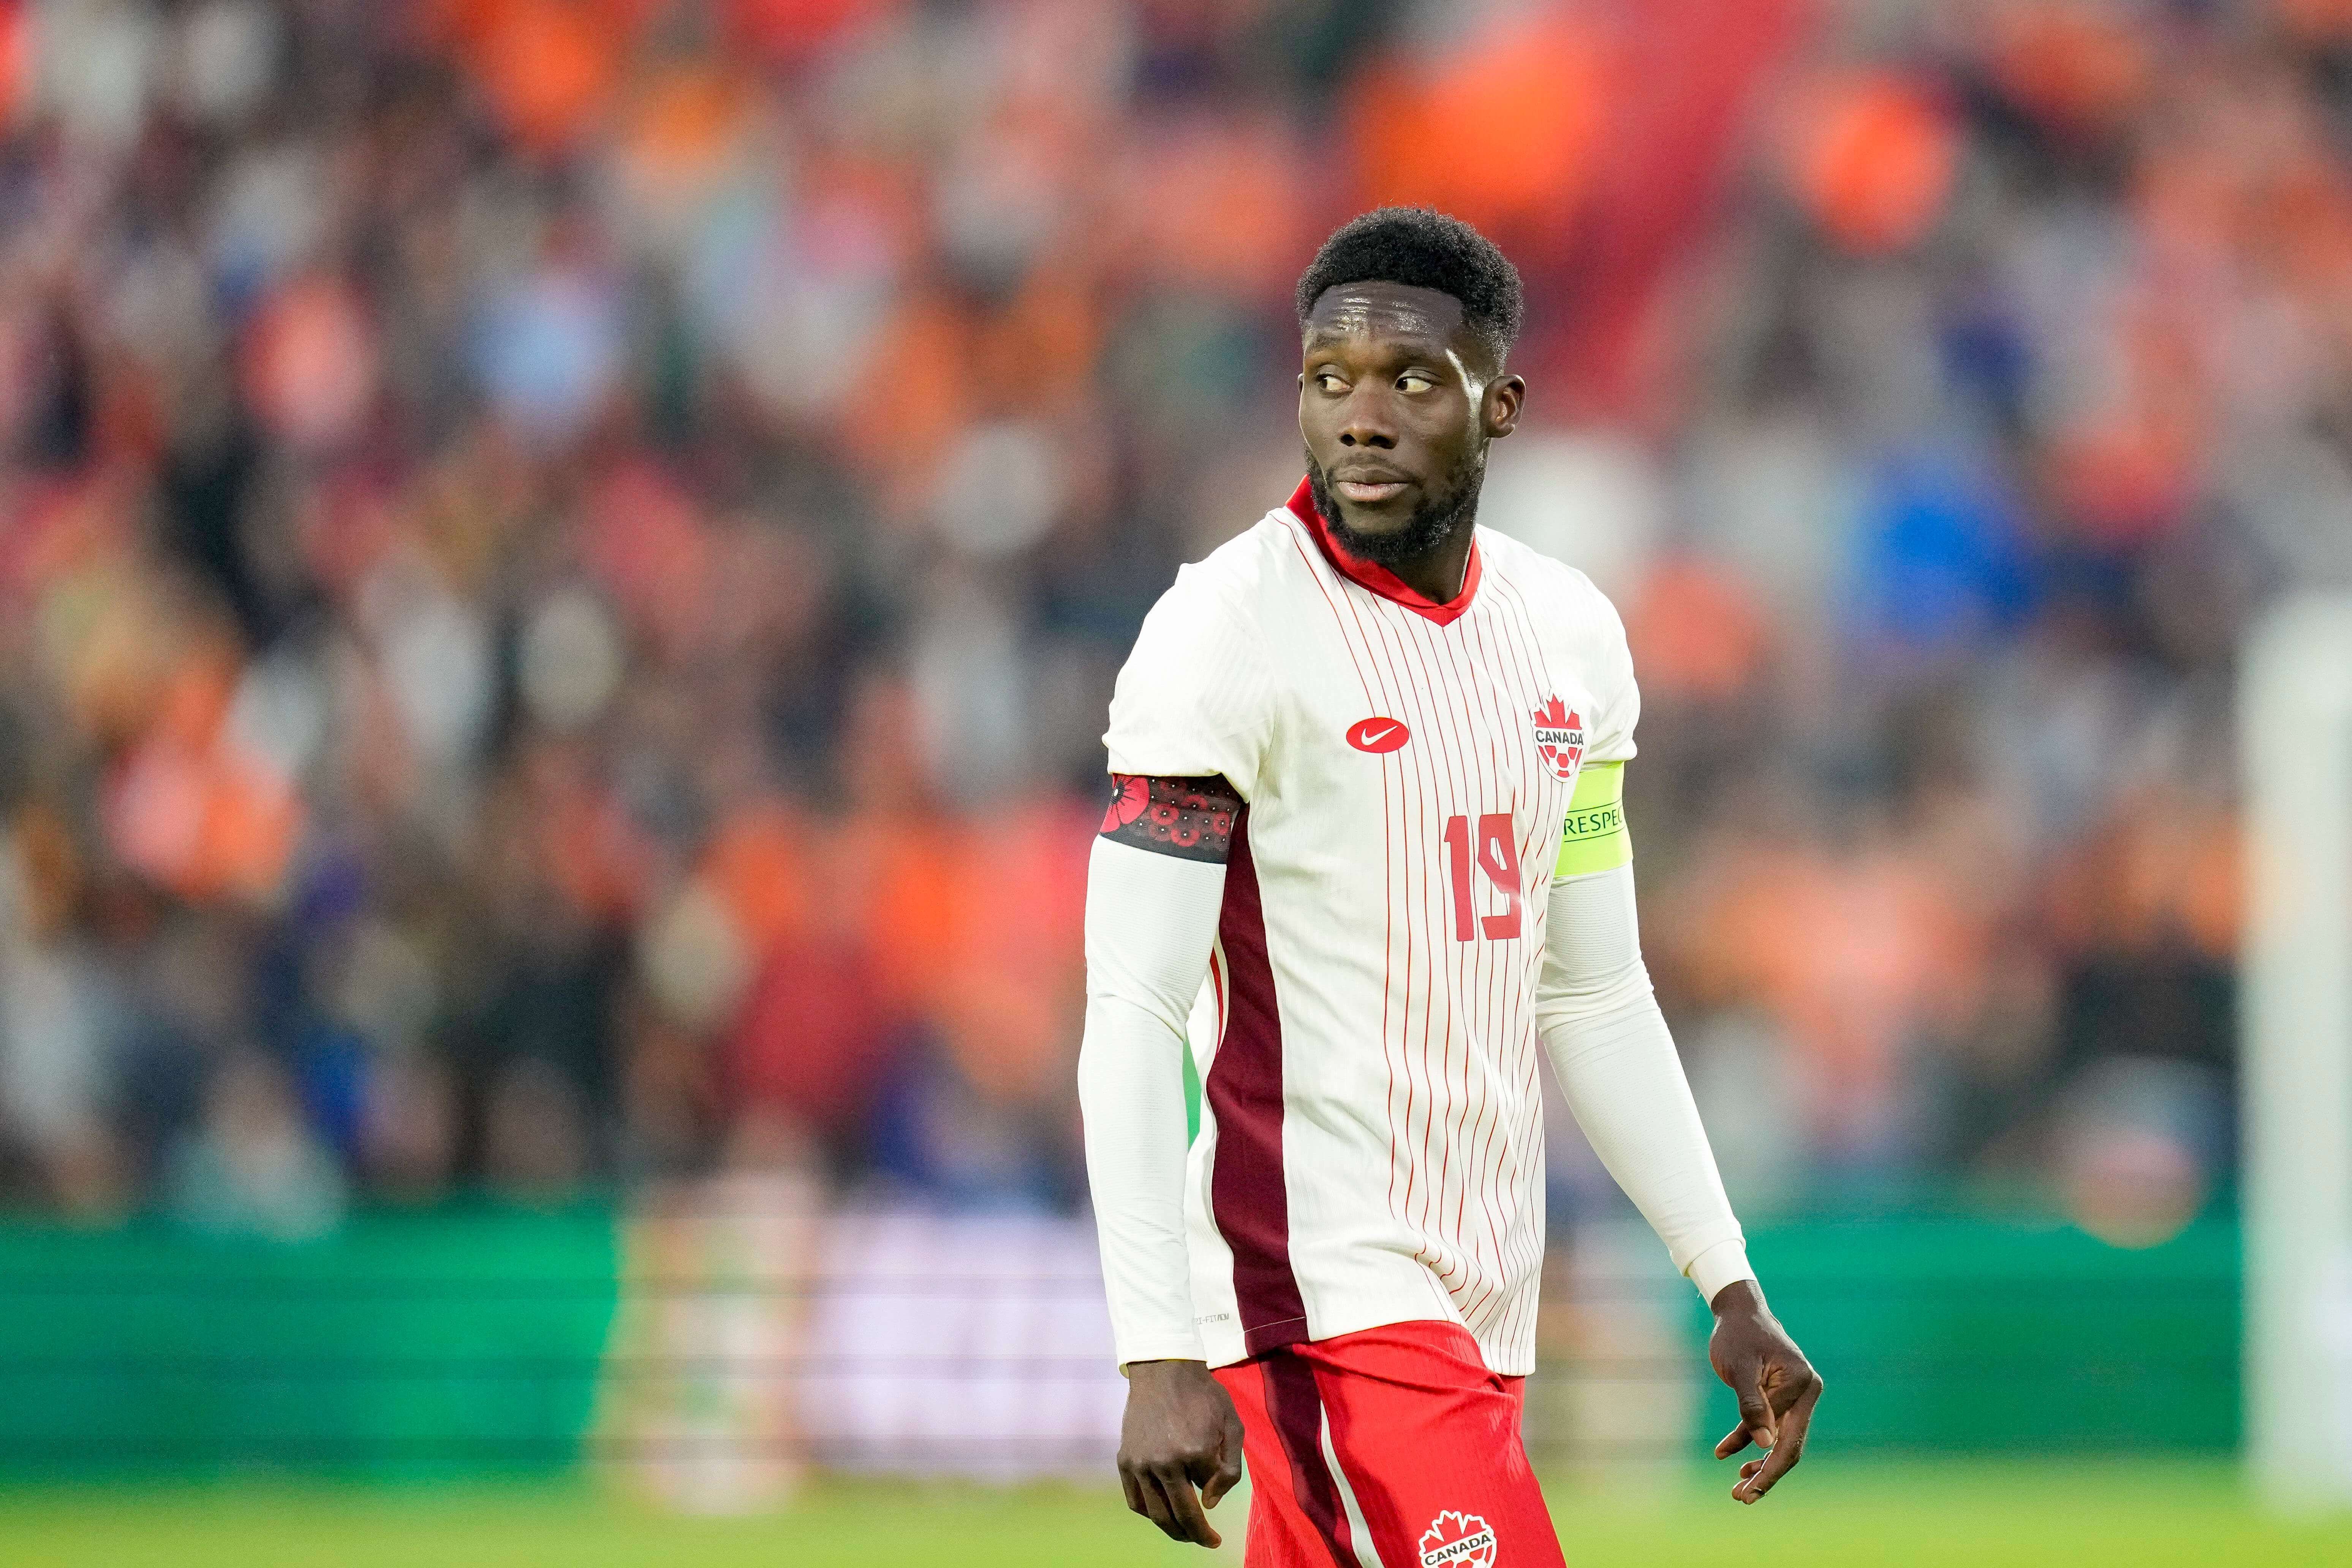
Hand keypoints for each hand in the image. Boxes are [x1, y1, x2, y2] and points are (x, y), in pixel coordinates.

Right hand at [1117, 1359, 1246, 1547]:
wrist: (1163, 1369)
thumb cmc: (1203, 1396)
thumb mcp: (1232, 1425)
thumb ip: (1230, 1469)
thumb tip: (1210, 1504)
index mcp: (1195, 1451)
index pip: (1209, 1491)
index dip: (1216, 1493)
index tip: (1218, 1499)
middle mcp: (1165, 1461)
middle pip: (1182, 1514)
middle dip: (1198, 1536)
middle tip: (1209, 1543)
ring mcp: (1141, 1463)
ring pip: (1157, 1514)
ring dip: (1174, 1531)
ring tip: (1186, 1536)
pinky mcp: (1125, 1460)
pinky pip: (1136, 1500)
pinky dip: (1150, 1514)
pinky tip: (1162, 1515)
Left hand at [1707, 1279, 1821, 1504]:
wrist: (1738, 1311)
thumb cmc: (1736, 1336)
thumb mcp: (1738, 1369)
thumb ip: (1751, 1405)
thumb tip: (1764, 1445)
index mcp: (1801, 1384)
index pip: (1786, 1438)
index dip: (1766, 1469)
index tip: (1745, 1490)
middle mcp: (1807, 1392)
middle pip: (1790, 1445)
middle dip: (1766, 1475)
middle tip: (1741, 1499)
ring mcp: (1798, 1395)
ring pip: (1782, 1440)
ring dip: (1760, 1464)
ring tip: (1738, 1488)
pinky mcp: (1784, 1397)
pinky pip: (1772, 1427)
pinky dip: (1753, 1443)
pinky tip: (1733, 1457)